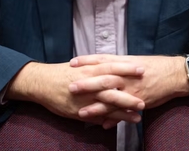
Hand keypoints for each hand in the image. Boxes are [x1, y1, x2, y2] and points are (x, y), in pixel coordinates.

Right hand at [6, 61, 145, 125]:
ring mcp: (85, 97)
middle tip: (146, 93)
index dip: (126, 67)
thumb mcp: (80, 66)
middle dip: (130, 90)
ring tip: (140, 112)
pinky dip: (111, 119)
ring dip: (125, 108)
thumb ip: (96, 67)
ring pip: (108, 102)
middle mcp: (89, 82)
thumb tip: (112, 66)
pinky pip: (99, 116)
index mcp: (89, 69)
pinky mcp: (80, 110)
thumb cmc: (62, 73)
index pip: (111, 66)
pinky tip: (122, 122)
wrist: (42, 83)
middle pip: (113, 85)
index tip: (141, 68)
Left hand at [69, 54, 188, 114]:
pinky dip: (113, 119)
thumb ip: (119, 64)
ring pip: (111, 99)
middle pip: (103, 79)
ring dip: (95, 107)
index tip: (72, 62)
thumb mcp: (135, 61)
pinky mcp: (138, 101)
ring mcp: (132, 89)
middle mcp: (126, 75)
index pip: (102, 60)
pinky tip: (102, 125)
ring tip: (81, 112)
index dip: (86, 61)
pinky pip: (123, 112)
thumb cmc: (154, 66)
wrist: (173, 75)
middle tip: (70, 86)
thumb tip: (104, 65)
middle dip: (86, 84)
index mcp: (124, 63)